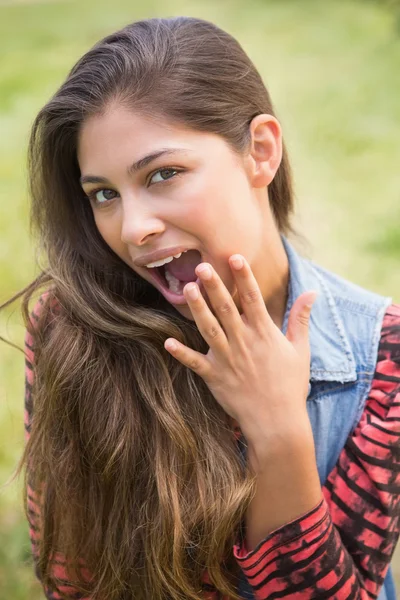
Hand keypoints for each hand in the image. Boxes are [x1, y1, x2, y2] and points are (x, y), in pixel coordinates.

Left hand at [164, 255, 316, 445]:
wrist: (278, 422)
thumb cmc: (291, 385)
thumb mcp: (301, 349)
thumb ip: (301, 319)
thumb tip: (312, 293)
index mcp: (264, 333)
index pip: (252, 298)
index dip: (243, 276)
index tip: (234, 256)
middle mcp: (244, 342)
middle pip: (226, 308)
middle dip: (214, 286)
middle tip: (201, 266)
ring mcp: (227, 359)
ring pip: (209, 329)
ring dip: (197, 309)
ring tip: (187, 290)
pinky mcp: (214, 377)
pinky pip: (194, 363)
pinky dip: (181, 353)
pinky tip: (167, 341)